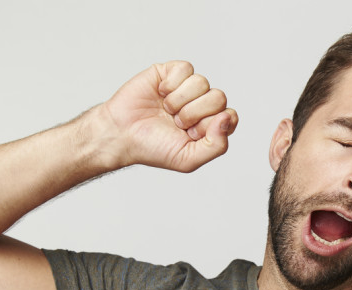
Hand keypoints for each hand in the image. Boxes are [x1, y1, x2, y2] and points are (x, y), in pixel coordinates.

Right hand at [98, 60, 237, 171]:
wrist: (121, 134)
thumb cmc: (153, 148)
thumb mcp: (188, 159)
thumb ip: (217, 145)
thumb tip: (227, 118)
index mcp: (211, 125)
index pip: (230, 117)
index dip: (211, 125)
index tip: (191, 134)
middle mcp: (203, 105)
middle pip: (219, 97)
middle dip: (194, 113)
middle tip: (177, 123)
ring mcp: (188, 88)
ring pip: (202, 82)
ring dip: (180, 100)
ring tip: (167, 110)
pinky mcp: (172, 73)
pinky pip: (186, 69)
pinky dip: (171, 84)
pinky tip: (160, 94)